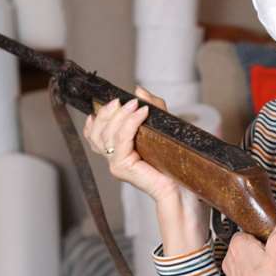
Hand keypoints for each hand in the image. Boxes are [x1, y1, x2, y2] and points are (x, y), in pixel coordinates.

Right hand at [82, 86, 179, 200]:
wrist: (181, 185)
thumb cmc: (172, 161)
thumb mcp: (160, 125)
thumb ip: (151, 106)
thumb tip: (138, 89)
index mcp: (117, 151)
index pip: (94, 135)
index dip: (96, 118)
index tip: (110, 102)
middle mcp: (113, 158)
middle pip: (97, 132)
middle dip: (108, 112)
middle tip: (124, 100)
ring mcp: (115, 164)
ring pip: (107, 135)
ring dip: (121, 115)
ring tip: (135, 104)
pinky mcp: (122, 167)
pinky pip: (121, 140)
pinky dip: (130, 123)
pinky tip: (141, 113)